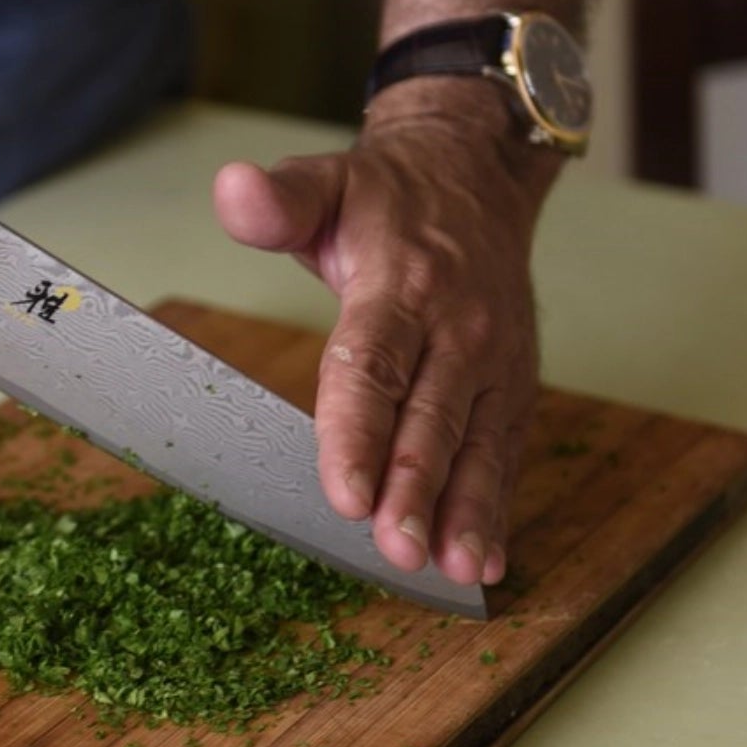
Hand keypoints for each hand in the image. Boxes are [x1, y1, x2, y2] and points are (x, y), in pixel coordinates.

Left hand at [214, 82, 558, 588]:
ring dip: (466, 512)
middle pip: (432, 419)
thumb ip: (278, 199)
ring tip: (452, 570)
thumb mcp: (325, 180)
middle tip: (397, 549)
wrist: (476, 177)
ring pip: (479, 445)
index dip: (357, 431)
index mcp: (403, 283)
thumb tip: (233, 189)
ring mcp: (494, 361)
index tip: (344, 492)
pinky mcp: (514, 387)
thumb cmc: (386, 196)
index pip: (374, 365)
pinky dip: (498, 508)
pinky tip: (484, 561)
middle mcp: (458, 328)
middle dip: (414, 490)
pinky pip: (506, 451)